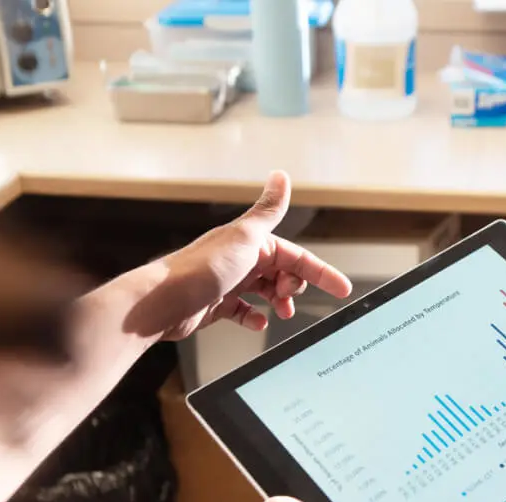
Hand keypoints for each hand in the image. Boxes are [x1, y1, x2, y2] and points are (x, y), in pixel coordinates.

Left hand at [123, 171, 351, 340]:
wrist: (164, 302)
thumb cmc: (201, 269)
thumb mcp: (244, 236)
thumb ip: (268, 209)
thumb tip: (281, 176)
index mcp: (252, 241)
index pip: (296, 255)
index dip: (320, 272)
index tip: (341, 289)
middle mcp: (241, 259)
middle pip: (283, 273)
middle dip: (295, 287)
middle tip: (290, 298)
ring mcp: (230, 282)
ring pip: (266, 292)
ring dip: (279, 302)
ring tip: (281, 312)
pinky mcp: (218, 304)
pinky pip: (245, 311)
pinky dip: (255, 317)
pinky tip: (257, 322)